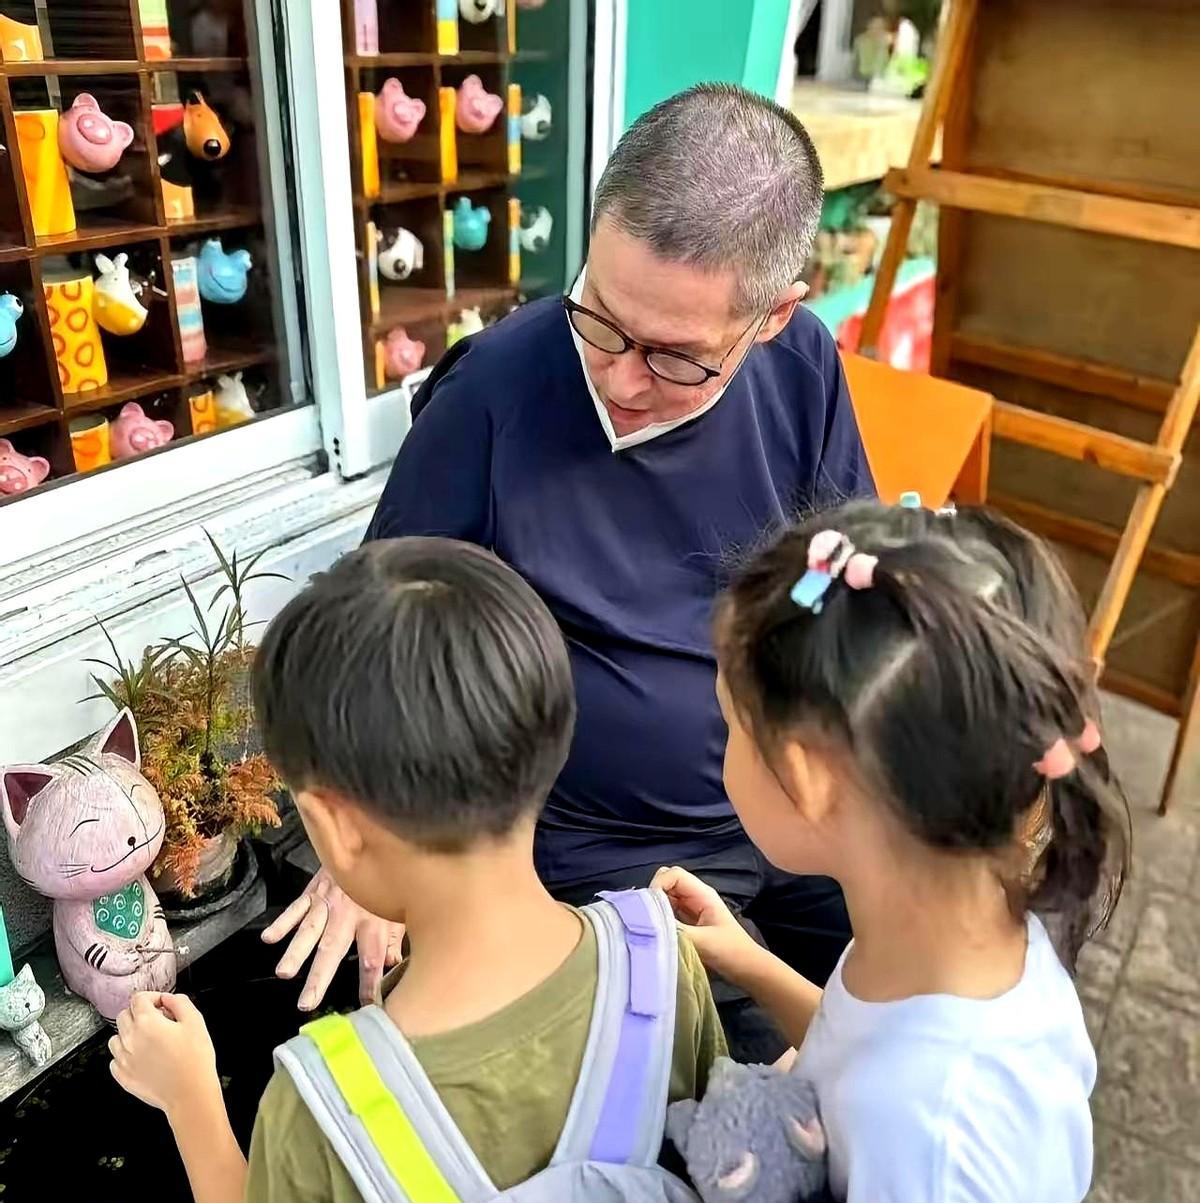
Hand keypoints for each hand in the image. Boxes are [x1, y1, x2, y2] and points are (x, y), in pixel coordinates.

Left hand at [109, 992, 217, 1118]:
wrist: (189, 1094)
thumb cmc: (194, 1060)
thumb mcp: (195, 1021)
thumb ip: (179, 1002)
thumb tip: (168, 999)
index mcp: (147, 1022)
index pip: (138, 998)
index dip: (153, 997)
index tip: (162, 1004)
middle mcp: (130, 1039)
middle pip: (124, 1015)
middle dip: (139, 1013)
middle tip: (158, 1021)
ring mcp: (123, 1059)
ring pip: (116, 1037)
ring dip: (129, 1034)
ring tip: (149, 1040)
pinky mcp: (123, 1076)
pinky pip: (115, 1060)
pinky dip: (125, 1055)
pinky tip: (142, 1058)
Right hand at [262, 867, 403, 1009]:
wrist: (371, 839)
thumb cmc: (387, 879)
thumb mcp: (400, 909)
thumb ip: (395, 940)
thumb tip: (393, 967)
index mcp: (373, 921)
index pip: (371, 959)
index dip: (369, 984)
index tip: (366, 1007)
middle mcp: (348, 913)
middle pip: (333, 948)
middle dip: (319, 977)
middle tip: (306, 1003)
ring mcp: (328, 902)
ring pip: (310, 929)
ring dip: (296, 951)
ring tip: (284, 972)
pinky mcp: (314, 892)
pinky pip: (296, 907)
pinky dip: (282, 922)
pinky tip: (269, 937)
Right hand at [651, 865, 760, 980]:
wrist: (747, 969)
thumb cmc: (730, 952)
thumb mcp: (702, 942)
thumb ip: (676, 931)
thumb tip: (649, 923)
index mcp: (702, 894)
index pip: (673, 874)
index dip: (658, 885)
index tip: (649, 907)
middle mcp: (695, 896)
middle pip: (667, 882)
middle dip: (654, 895)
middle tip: (647, 917)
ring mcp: (691, 908)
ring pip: (666, 897)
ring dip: (656, 907)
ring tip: (650, 925)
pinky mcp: (688, 922)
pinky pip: (668, 912)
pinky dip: (659, 918)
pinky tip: (657, 931)